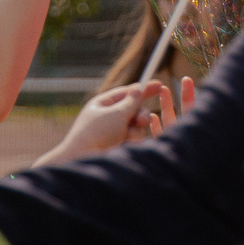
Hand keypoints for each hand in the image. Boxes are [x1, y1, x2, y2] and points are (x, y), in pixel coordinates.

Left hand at [32, 79, 190, 165]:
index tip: (159, 85)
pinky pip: (134, 138)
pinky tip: (122, 145)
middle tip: (141, 121)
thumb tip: (138, 90)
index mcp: (102, 105)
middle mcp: (108, 118)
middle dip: (140, 115)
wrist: (84, 159)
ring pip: (136, 126)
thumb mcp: (115, 113)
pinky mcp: (118, 146)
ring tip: (125, 136)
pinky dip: (131, 140)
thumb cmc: (96, 133)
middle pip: (134, 110)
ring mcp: (113, 133)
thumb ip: (131, 102)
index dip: (142, 89)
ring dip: (134, 130)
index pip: (125, 93)